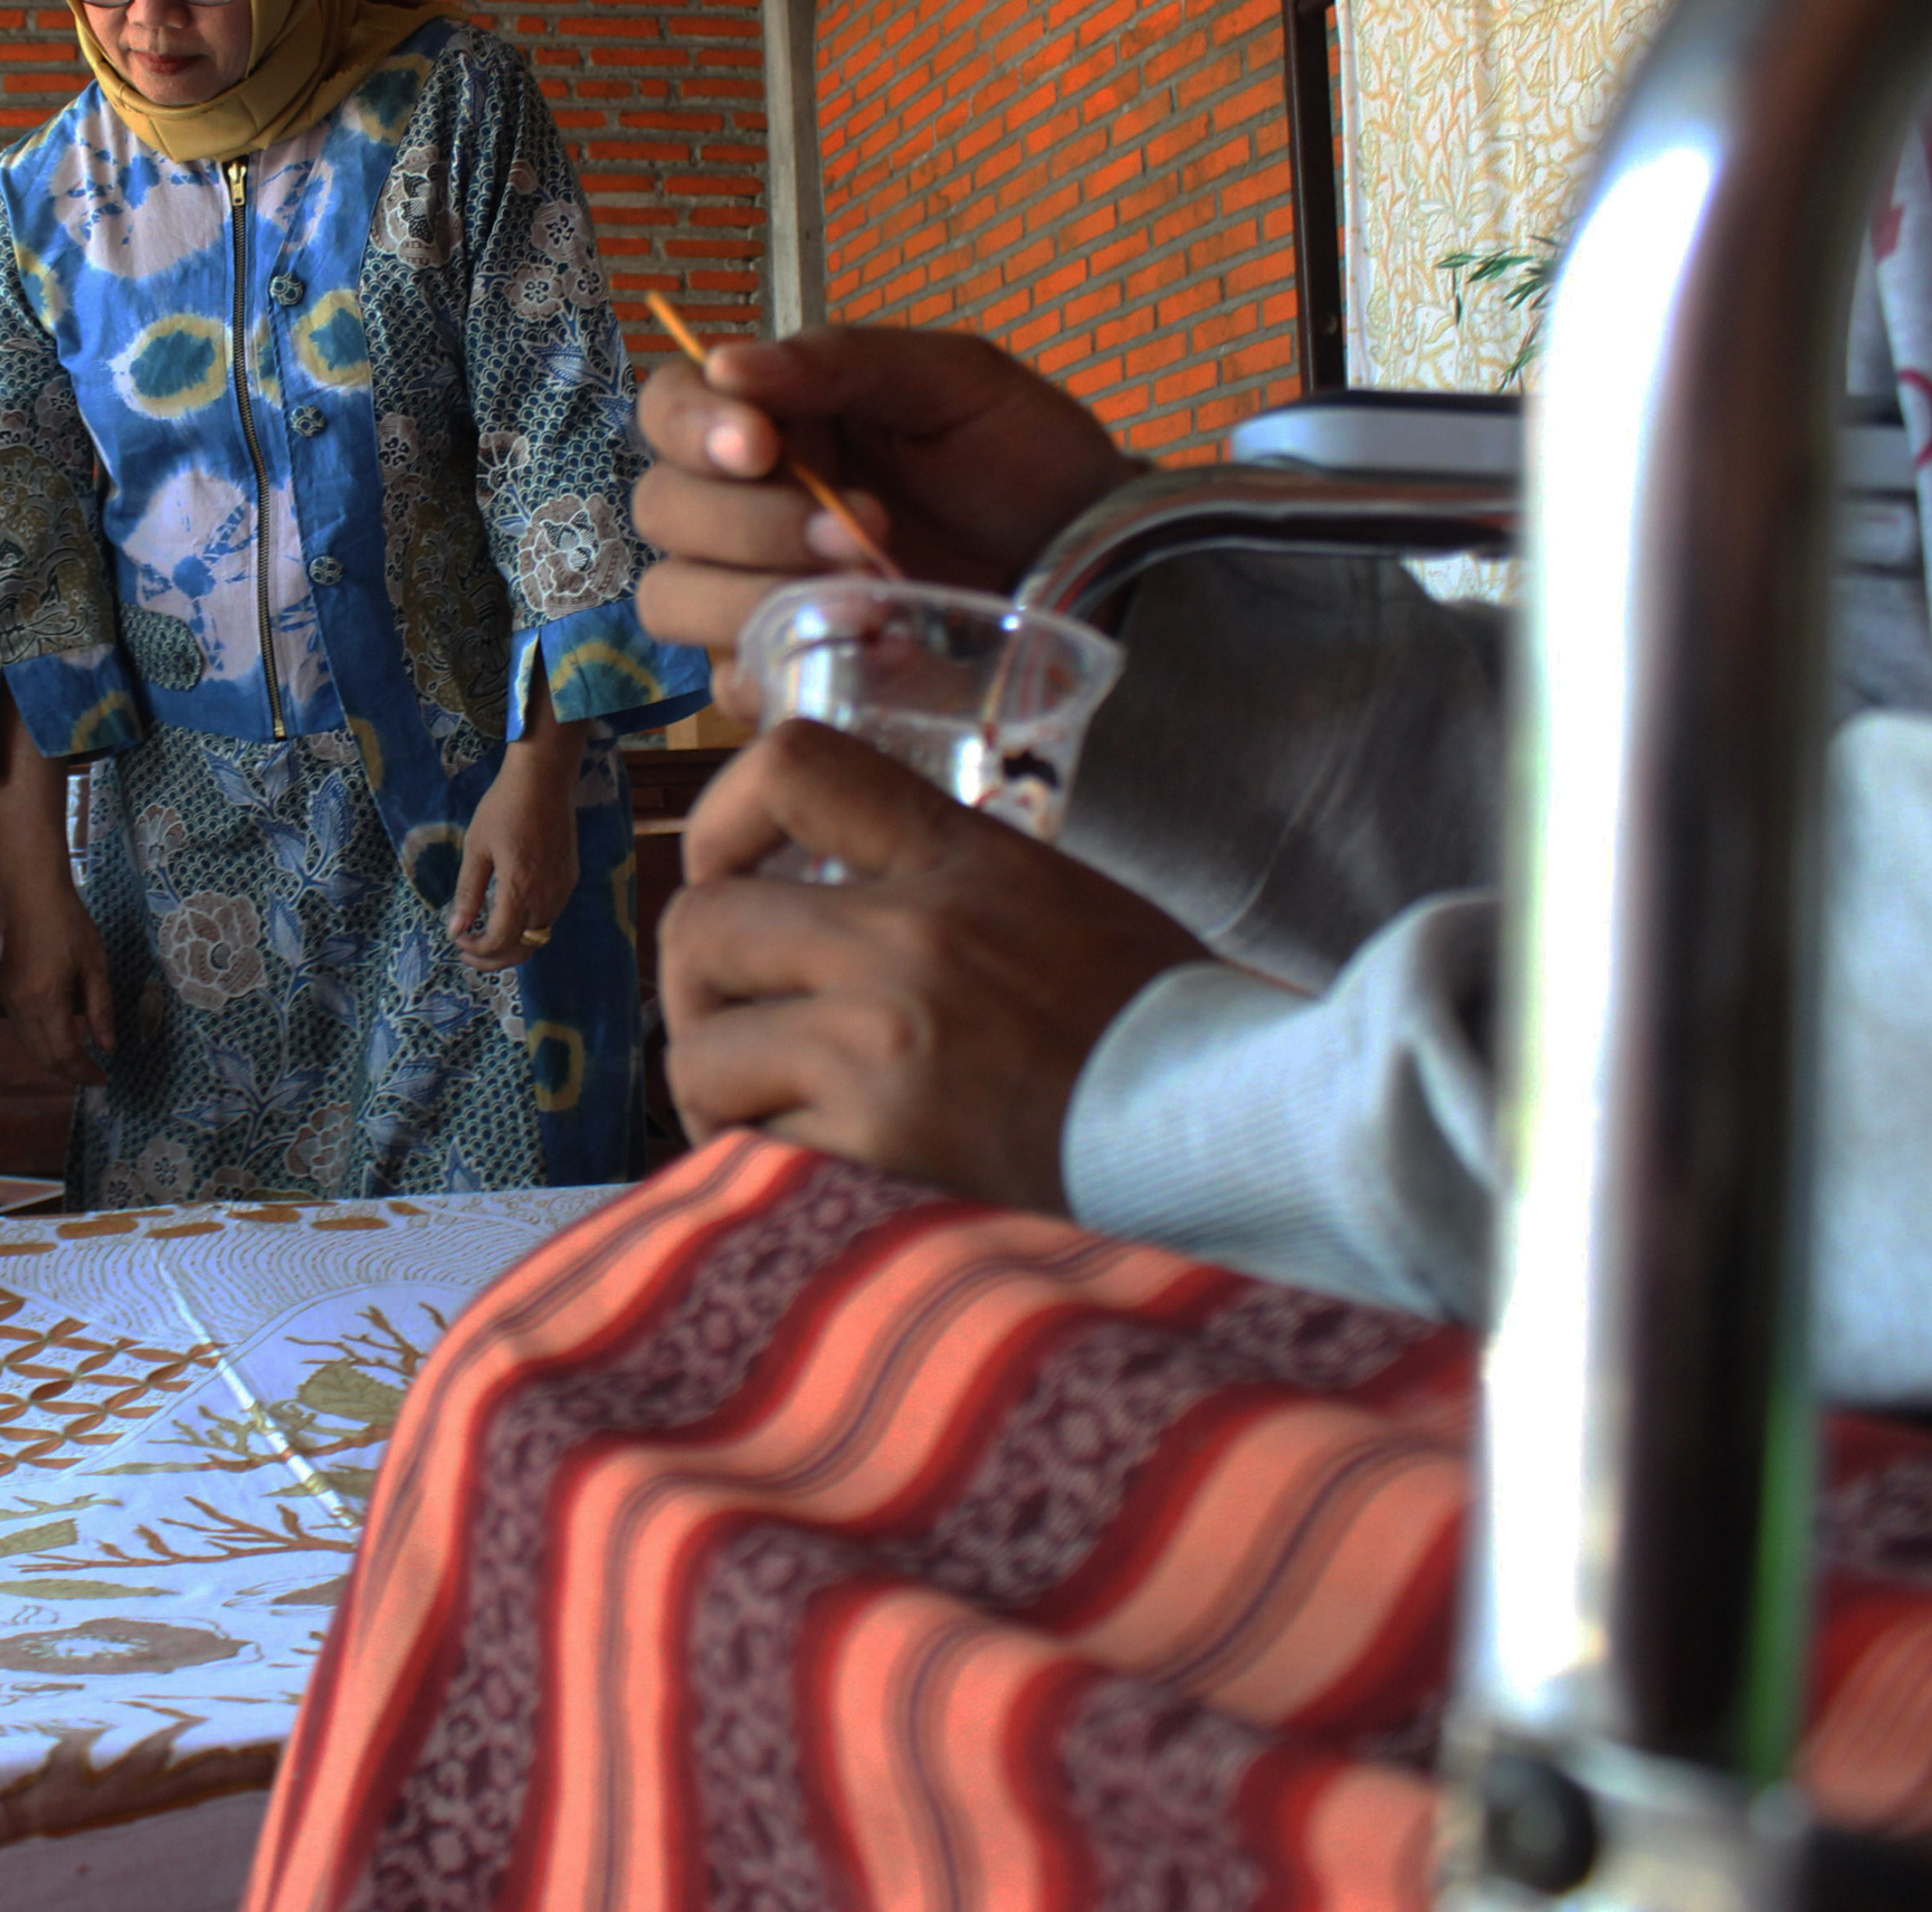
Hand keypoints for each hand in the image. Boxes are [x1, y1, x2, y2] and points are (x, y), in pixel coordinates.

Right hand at [3, 879, 116, 1083]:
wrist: (33, 896)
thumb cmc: (70, 925)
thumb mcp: (95, 966)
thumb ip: (101, 1009)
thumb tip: (107, 1047)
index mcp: (46, 1000)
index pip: (64, 1052)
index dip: (84, 1071)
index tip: (105, 1078)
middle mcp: (21, 1006)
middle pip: (43, 1056)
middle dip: (69, 1073)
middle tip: (94, 1077)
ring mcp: (8, 999)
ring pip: (30, 1046)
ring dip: (54, 1061)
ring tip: (80, 1064)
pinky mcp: (4, 991)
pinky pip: (22, 1030)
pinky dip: (41, 1043)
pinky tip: (60, 1039)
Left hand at [453, 738, 579, 971]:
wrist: (545, 779)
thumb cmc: (504, 807)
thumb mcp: (477, 848)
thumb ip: (468, 892)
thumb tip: (456, 928)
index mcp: (520, 889)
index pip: (500, 941)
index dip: (477, 949)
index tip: (459, 940)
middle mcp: (546, 896)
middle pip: (524, 948)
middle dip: (495, 958)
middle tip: (469, 953)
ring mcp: (562, 889)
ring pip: (539, 936)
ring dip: (513, 944)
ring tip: (486, 937)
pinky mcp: (570, 879)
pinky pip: (549, 916)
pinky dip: (528, 926)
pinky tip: (509, 913)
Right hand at [631, 327, 1139, 706]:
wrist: (1094, 559)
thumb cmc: (1024, 455)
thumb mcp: (953, 380)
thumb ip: (842, 360)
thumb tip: (726, 364)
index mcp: (770, 417)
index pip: (668, 409)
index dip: (691, 428)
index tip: (761, 443)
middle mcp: (744, 502)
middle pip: (663, 512)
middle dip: (752, 523)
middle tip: (866, 527)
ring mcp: (756, 591)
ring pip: (673, 600)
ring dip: (759, 597)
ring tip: (875, 596)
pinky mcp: (786, 668)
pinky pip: (732, 684)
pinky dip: (792, 666)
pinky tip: (883, 646)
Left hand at [658, 720, 1205, 1212]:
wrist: (1239, 1122)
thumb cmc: (1156, 1017)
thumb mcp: (1051, 892)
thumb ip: (935, 879)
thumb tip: (825, 898)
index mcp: (959, 852)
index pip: (791, 766)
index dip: (722, 817)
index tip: (724, 870)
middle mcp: (906, 935)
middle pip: (702, 922)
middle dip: (693, 980)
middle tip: (726, 1017)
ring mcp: (885, 1041)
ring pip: (701, 1046)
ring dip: (710, 1082)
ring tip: (752, 1106)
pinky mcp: (883, 1144)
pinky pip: (751, 1141)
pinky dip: (753, 1156)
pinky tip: (793, 1164)